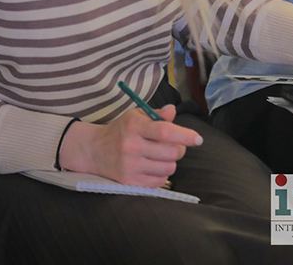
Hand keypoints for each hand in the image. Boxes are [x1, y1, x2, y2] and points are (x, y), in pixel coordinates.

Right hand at [58, 104, 201, 186]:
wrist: (93, 150)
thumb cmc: (120, 130)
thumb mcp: (135, 116)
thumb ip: (157, 114)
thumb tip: (172, 111)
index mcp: (135, 126)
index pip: (164, 131)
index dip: (184, 135)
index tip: (198, 139)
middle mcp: (132, 146)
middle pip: (171, 152)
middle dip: (179, 149)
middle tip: (174, 145)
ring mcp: (130, 166)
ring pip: (168, 168)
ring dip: (170, 162)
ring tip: (160, 155)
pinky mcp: (129, 182)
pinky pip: (159, 182)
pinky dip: (162, 174)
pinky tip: (153, 166)